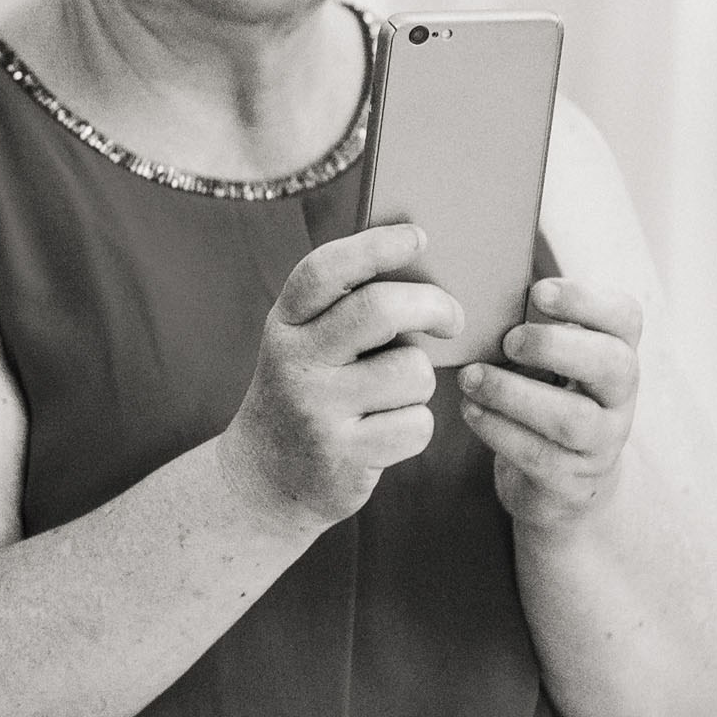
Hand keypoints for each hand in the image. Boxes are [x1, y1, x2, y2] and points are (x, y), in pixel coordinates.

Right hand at [217, 224, 464, 532]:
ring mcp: (317, 411)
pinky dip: (416, 426)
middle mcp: (296, 362)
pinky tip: (387, 432)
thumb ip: (344, 310)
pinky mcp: (344, 456)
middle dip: (432, 306)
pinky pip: (417, 425)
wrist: (263, 479)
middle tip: (453, 319)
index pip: (326, 270)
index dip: (377, 246)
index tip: (419, 237)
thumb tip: (429, 276)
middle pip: (380, 310)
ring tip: (394, 395)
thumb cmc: (305, 394)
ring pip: (412, 372)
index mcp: (285, 323)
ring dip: (421, 382)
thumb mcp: (303, 344)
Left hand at [460, 275, 641, 528]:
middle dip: (555, 346)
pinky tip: (471, 410)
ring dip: (514, 393)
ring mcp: (603, 443)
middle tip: (507, 339)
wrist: (557, 483)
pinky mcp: (574, 483)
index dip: (586, 300)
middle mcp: (620, 397)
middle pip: (613, 365)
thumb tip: (476, 275)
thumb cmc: (543, 396)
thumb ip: (528, 321)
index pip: (626, 318)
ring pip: (573, 418)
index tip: (537, 291)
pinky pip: (540, 457)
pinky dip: (499, 430)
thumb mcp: (547, 358)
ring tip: (471, 378)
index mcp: (616, 352)